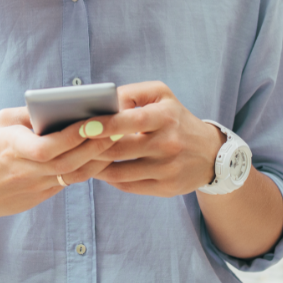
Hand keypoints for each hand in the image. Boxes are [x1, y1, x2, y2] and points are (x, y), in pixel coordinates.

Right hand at [0, 107, 115, 228]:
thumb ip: (28, 114)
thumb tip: (60, 106)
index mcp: (10, 147)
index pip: (46, 147)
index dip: (71, 136)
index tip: (91, 120)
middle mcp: (24, 169)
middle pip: (67, 161)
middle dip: (94, 145)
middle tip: (115, 127)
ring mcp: (34, 186)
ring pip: (74, 175)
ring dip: (97, 158)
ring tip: (114, 139)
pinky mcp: (41, 196)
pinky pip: (70, 183)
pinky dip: (88, 169)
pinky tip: (102, 155)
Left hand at [88, 81, 223, 196]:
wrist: (211, 153)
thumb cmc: (176, 118)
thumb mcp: (161, 96)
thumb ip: (130, 94)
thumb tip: (101, 103)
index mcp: (166, 117)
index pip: (131, 120)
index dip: (105, 124)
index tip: (82, 126)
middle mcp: (169, 144)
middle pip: (120, 149)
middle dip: (92, 149)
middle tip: (72, 146)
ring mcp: (168, 169)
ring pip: (119, 172)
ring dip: (96, 167)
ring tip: (81, 159)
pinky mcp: (166, 188)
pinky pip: (128, 186)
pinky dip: (110, 179)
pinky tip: (101, 171)